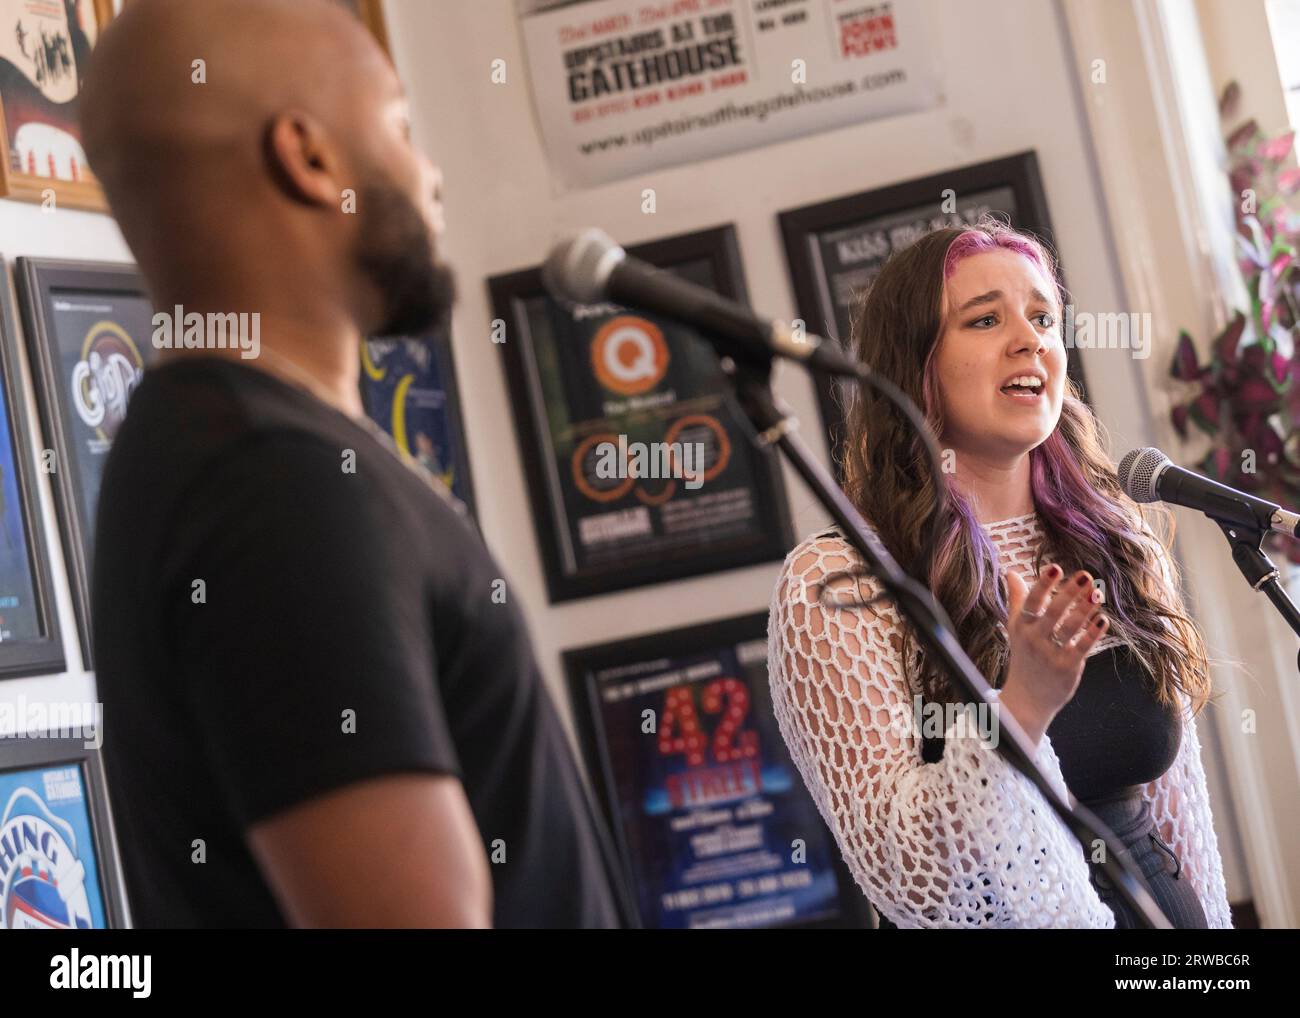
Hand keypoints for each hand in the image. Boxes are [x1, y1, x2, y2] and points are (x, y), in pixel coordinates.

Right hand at [999, 565, 1108, 745]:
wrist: (1028, 697)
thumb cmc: (1024, 655)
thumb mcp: (1016, 627)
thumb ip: (1017, 598)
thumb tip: (1010, 572)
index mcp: (1022, 626)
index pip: (1032, 601)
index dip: (1044, 584)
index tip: (1056, 567)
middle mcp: (1034, 638)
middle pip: (1053, 612)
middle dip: (1070, 593)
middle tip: (1086, 575)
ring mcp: (1051, 654)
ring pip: (1070, 627)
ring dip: (1085, 609)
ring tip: (1097, 593)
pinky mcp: (1067, 667)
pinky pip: (1082, 647)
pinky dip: (1093, 633)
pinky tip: (1103, 620)